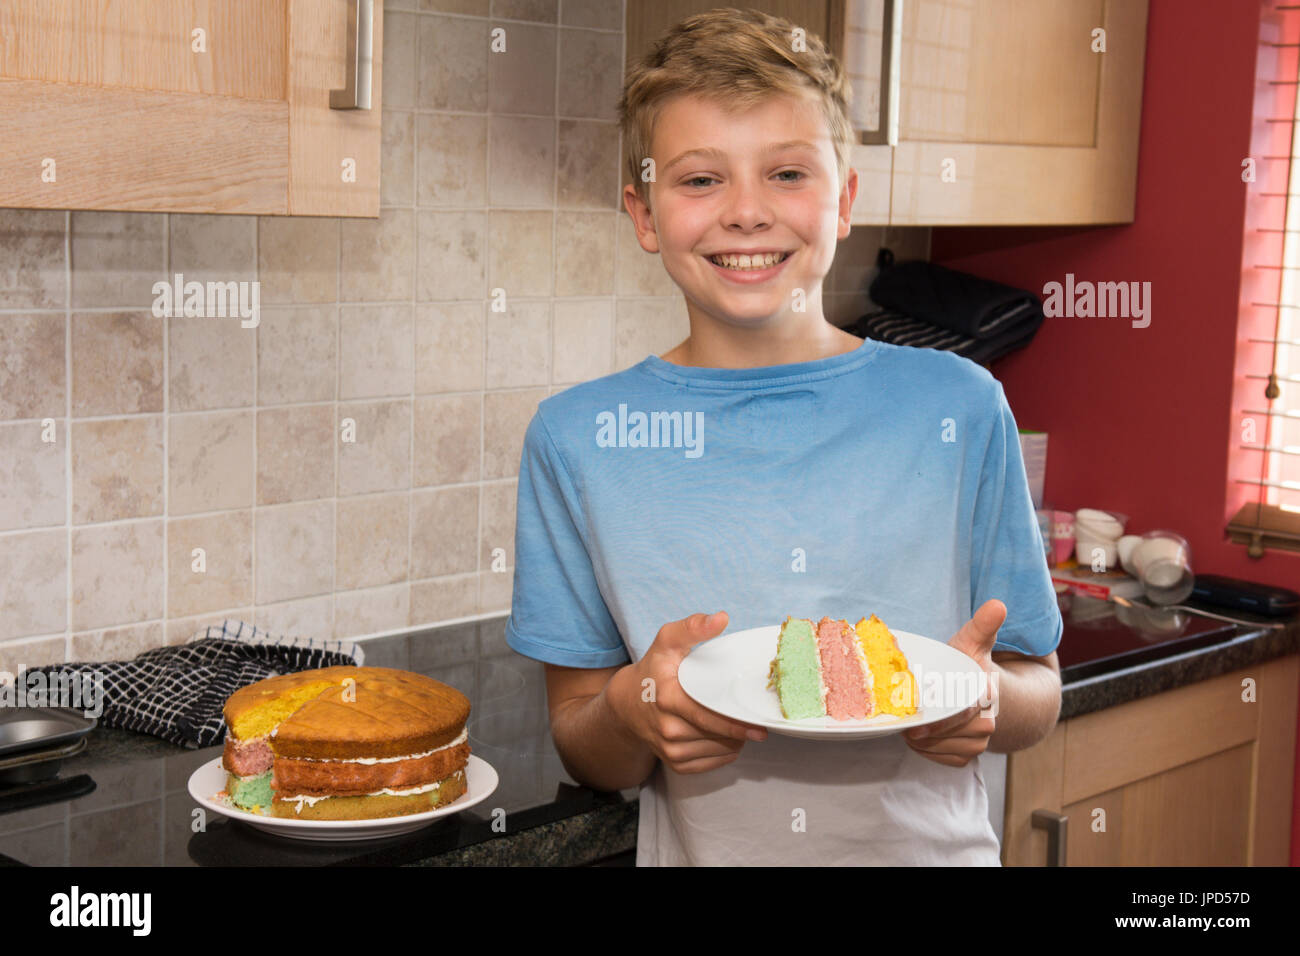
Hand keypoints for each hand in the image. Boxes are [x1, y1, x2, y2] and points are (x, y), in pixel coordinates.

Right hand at [606, 611, 767, 773]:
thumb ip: (692, 627)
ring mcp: (670, 750)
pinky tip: (727, 738)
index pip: (708, 717)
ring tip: (738, 724)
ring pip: (718, 751)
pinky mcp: (675, 764)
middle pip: (718, 736)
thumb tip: (722, 619)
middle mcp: (667, 729)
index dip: (736, 724)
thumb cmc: (653, 670)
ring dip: (734, 741)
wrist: (626, 704)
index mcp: (668, 699)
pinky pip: (711, 763)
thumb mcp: (667, 641)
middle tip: (757, 722)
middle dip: (740, 731)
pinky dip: (724, 753)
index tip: (759, 726)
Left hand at [904, 599, 1004, 766]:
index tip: (915, 721)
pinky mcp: (968, 756)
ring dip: (921, 741)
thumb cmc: (967, 664)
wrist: (974, 690)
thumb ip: (983, 625)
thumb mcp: (973, 642)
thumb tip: (997, 604)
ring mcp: (979, 743)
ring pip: (942, 749)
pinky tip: (920, 736)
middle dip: (922, 727)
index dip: (937, 720)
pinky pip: (942, 760)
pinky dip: (926, 751)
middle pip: (947, 734)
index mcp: (987, 694)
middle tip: (905, 716)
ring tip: (910, 723)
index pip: (960, 713)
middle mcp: (988, 724)